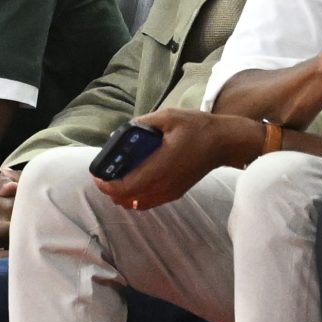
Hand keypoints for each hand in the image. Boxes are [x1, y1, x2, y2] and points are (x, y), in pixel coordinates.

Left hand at [94, 108, 256, 211]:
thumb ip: (141, 124)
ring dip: (123, 194)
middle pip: (126, 199)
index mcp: (159, 168)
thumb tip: (119, 133)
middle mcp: (163, 185)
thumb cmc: (197, 128)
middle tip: (105, 173)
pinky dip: (136, 195)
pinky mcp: (175, 193)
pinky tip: (135, 179)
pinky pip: (148, 202)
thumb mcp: (167, 117)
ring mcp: (170, 192)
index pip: (124, 187)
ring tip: (118, 176)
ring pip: (137, 204)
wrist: (223, 143)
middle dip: (111, 189)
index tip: (97, 174)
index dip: (106, 185)